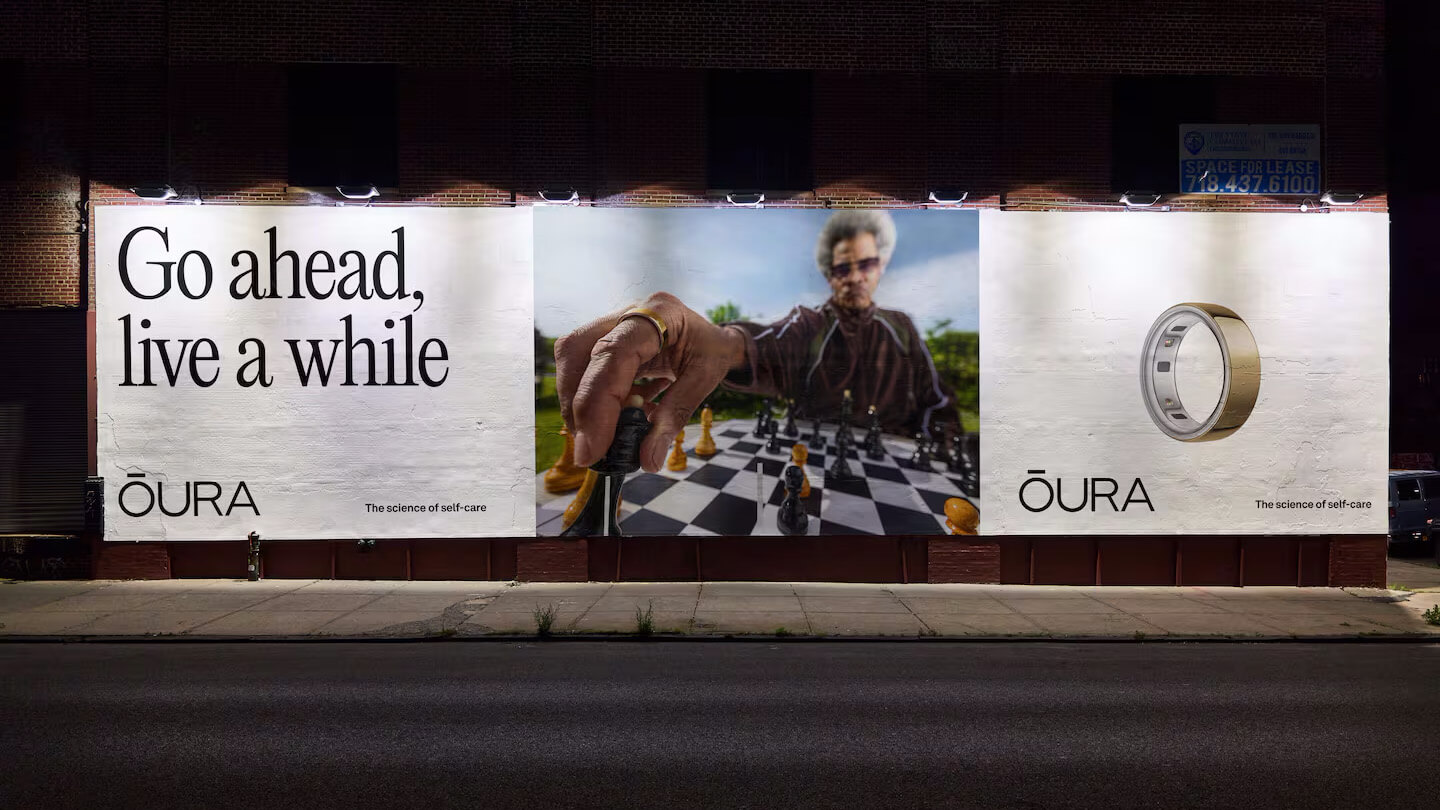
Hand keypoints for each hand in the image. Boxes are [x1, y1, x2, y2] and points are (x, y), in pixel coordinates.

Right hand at [555, 292, 747, 471]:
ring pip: (572, 358)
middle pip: (577, 351)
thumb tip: (648, 460)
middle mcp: (628, 312)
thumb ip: (675, 417)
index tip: (591, 449)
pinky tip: (614, 418)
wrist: (713, 337)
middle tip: (589, 449)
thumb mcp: (704, 381)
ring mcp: (612, 322)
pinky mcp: (604, 340)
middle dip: (578, 404)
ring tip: (600, 437)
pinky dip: (591, 400)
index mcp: (659, 312)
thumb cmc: (711, 352)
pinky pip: (582, 368)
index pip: (613, 353)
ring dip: (579, 403)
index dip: (597, 403)